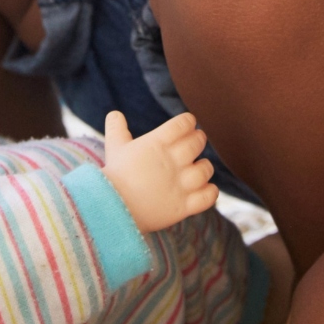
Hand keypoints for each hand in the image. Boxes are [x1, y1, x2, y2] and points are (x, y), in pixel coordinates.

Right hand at [101, 110, 218, 232]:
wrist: (113, 208)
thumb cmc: (114, 176)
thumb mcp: (114, 147)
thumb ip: (117, 128)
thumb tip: (115, 114)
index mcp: (158, 143)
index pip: (184, 123)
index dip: (188, 122)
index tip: (187, 125)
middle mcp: (173, 160)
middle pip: (198, 142)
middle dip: (198, 139)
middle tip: (196, 142)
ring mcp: (181, 184)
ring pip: (206, 169)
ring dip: (204, 166)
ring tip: (198, 167)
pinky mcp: (184, 206)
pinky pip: (209, 196)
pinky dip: (210, 191)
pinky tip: (203, 189)